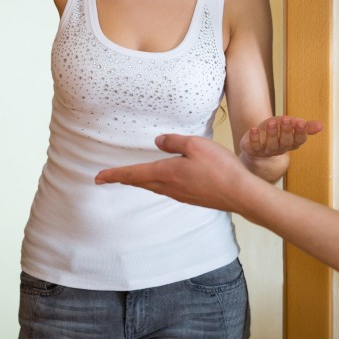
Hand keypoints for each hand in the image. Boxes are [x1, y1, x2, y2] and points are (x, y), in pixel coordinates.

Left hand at [95, 134, 264, 212]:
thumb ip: (174, 141)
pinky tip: (164, 179)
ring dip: (141, 181)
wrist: (241, 193)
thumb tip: (158, 140)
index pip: (133, 174)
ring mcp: (181, 195)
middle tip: (107, 178)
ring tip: (132, 177)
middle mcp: (170, 187)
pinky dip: (158, 183)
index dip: (113, 175)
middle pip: (141, 182)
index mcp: (166, 173)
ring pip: (154, 187)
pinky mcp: (192, 198)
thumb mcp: (195, 145)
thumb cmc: (220, 167)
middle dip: (124, 179)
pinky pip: (169, 189)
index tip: (97, 178)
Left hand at [239, 115, 322, 158]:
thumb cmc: (276, 133)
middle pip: (285, 142)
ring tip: (272, 122)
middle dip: (286, 131)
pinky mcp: (253, 149)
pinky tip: (253, 129)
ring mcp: (266, 150)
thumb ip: (305, 126)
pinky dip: (254, 138)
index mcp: (291, 143)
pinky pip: (254, 146)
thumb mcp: (289, 126)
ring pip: (271, 144)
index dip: (300, 132)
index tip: (301, 122)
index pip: (299, 139)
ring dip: (272, 133)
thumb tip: (321, 125)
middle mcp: (280, 148)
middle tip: (286, 119)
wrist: (256, 147)